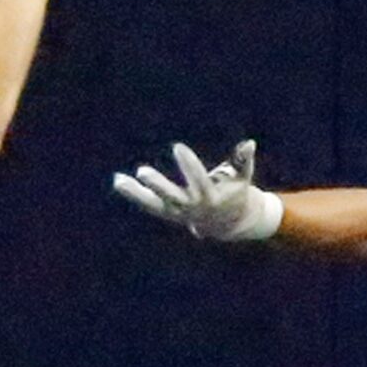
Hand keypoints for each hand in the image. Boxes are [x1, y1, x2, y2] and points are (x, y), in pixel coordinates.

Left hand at [114, 141, 284, 242]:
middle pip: (172, 197)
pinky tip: (119, 182)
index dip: (188, 164)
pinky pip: (150, 205)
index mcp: (211, 199)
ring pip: (154, 205)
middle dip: (157, 185)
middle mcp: (192, 209)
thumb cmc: (236, 194)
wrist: (229, 224)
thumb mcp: (243, 178)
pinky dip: (135, 195)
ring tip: (117, 180)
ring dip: (136, 193)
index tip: (177, 147)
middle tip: (141, 171)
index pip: (198, 181)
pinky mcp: (169, 214)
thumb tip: (249, 143)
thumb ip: (243, 161)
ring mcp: (178, 213)